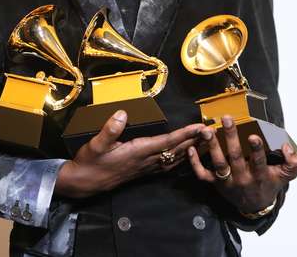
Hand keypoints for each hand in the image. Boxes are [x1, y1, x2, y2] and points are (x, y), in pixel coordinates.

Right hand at [54, 110, 203, 197]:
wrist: (84, 183)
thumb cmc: (90, 162)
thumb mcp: (95, 145)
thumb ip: (109, 130)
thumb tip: (122, 114)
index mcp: (137, 152)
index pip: (167, 142)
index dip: (184, 134)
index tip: (199, 127)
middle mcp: (145, 161)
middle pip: (176, 151)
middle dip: (195, 141)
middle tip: (212, 131)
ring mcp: (145, 168)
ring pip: (174, 159)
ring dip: (191, 150)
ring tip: (205, 142)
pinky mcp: (142, 171)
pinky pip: (167, 165)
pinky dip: (179, 159)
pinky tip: (185, 156)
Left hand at [187, 115, 296, 214]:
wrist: (254, 205)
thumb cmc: (269, 184)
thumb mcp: (286, 176)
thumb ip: (292, 162)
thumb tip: (287, 147)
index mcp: (260, 176)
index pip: (259, 162)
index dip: (256, 150)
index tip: (253, 136)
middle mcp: (242, 178)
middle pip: (235, 158)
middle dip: (230, 138)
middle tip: (227, 120)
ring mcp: (227, 181)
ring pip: (218, 164)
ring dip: (212, 146)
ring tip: (207, 130)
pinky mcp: (214, 183)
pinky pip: (202, 174)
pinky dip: (195, 163)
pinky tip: (191, 148)